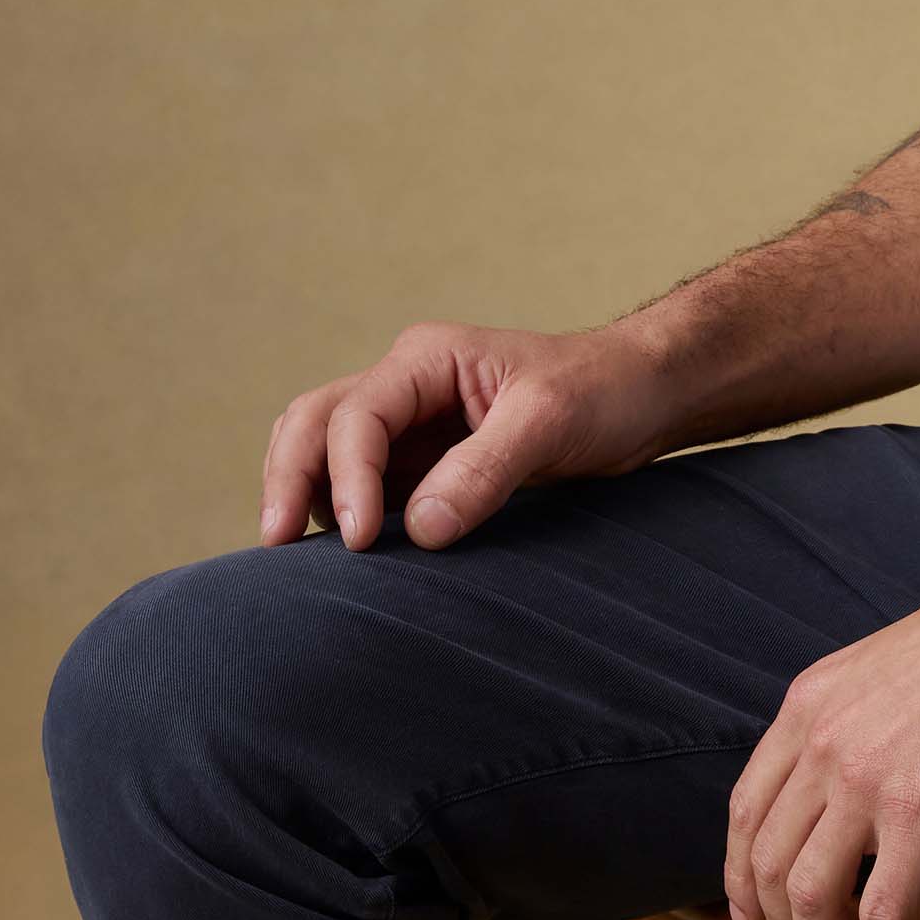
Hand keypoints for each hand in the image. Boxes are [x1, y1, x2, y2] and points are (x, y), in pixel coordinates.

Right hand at [259, 319, 677, 551]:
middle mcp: (405, 385)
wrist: (643, 394)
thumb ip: (486, 469)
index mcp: (427, 360)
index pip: (356, 416)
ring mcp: (410, 425)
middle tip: (275, 544)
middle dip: (288, 479)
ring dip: (304, 496)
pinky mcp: (425, 463)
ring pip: (323, 451)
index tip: (363, 539)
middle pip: (312, 423)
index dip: (347, 478)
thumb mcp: (550, 421)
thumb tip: (422, 528)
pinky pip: (364, 487)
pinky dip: (342, 514)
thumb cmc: (604, 390)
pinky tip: (346, 557)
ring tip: (297, 559)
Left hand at [725, 534, 919, 919]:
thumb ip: (853, 728)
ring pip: (812, 898)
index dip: (740, 875)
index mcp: (809, 706)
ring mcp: (867, 779)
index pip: (746, 809)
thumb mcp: (886, 673)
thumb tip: (855, 797)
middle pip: (770, 863)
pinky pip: (884, 912)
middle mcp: (822, 743)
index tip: (751, 913)